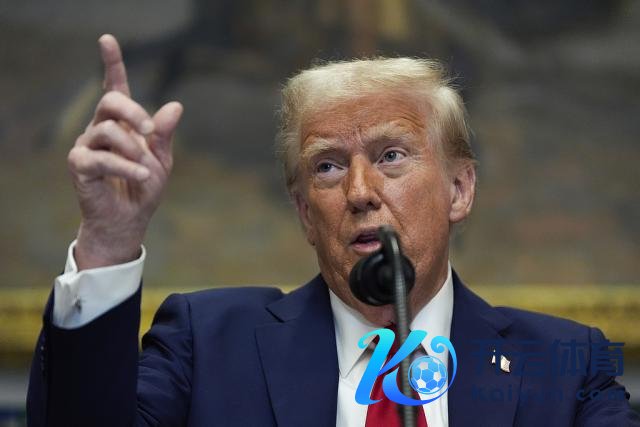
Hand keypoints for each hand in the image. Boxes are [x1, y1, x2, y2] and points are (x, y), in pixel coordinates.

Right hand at [68, 34, 182, 269]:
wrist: (130, 219)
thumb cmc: (144, 187)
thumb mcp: (161, 159)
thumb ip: (165, 134)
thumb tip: (175, 106)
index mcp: (121, 124)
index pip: (114, 88)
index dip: (112, 64)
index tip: (107, 39)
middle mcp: (101, 129)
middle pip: (110, 102)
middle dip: (134, 112)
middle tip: (151, 130)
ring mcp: (87, 146)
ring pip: (107, 130)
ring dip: (133, 149)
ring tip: (146, 168)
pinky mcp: (79, 166)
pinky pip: (101, 158)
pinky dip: (125, 167)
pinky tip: (142, 176)